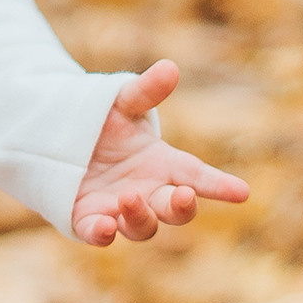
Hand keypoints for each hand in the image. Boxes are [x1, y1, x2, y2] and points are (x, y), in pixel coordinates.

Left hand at [72, 61, 248, 247]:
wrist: (60, 140)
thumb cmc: (104, 124)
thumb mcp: (123, 103)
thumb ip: (146, 91)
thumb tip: (169, 67)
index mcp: (163, 165)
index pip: (198, 176)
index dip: (219, 185)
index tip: (242, 192)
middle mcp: (148, 192)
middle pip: (175, 209)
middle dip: (183, 207)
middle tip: (184, 196)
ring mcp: (119, 211)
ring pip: (141, 227)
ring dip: (140, 217)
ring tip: (129, 198)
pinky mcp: (88, 220)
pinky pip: (98, 234)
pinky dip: (103, 234)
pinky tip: (104, 227)